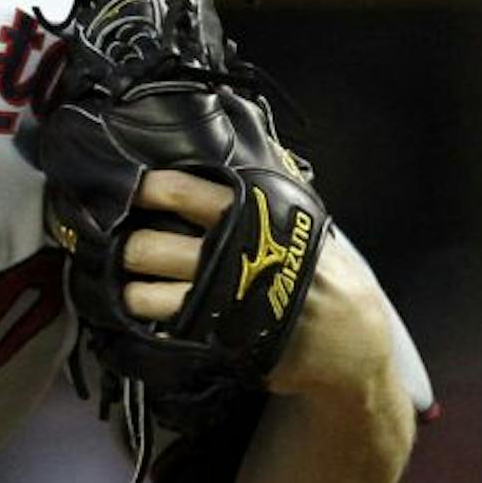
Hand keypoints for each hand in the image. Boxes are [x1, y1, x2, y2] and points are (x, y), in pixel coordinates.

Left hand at [119, 168, 393, 400]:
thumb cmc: (325, 272)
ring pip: (145, 295)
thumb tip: (241, 138)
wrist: (356, 341)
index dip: (145, 189)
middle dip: (127, 246)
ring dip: (130, 290)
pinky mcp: (218, 344)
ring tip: (133, 286)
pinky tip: (159, 315)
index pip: (180, 192)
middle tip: (125, 245)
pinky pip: (165, 329)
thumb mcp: (302, 220)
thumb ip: (264, 188)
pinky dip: (154, 323)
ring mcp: (223, 305)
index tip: (130, 192)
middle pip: (148, 246)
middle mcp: (232, 257)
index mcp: (251, 217)